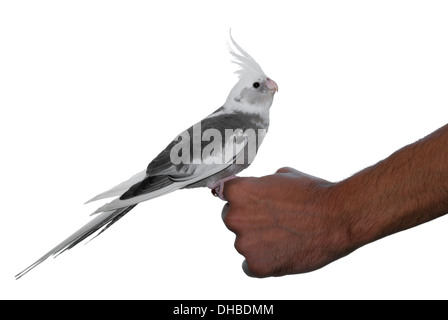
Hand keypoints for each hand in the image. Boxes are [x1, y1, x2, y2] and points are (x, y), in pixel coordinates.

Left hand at [222, 167, 352, 277]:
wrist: (338, 217)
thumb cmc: (313, 194)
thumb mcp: (282, 175)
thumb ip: (260, 184)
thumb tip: (256, 188)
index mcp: (239, 192)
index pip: (226, 194)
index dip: (242, 198)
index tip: (252, 203)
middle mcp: (235, 217)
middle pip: (232, 219)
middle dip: (248, 220)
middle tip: (274, 221)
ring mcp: (244, 243)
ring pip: (243, 243)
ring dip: (257, 242)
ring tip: (285, 236)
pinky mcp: (257, 266)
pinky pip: (250, 266)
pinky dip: (263, 262)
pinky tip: (281, 252)